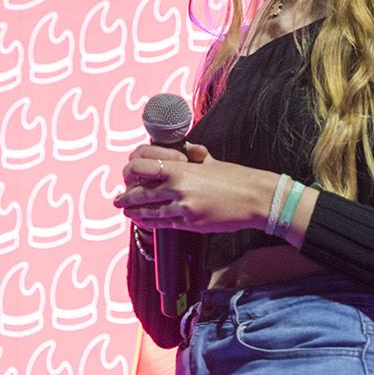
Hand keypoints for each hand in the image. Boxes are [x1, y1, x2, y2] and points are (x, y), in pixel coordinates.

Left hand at [113, 143, 275, 233]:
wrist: (256, 198)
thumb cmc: (235, 178)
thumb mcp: (210, 161)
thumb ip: (193, 156)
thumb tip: (185, 150)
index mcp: (181, 169)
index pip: (143, 167)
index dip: (131, 171)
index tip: (127, 175)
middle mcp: (179, 189)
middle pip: (140, 193)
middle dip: (126, 198)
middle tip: (117, 200)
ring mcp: (184, 209)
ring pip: (150, 212)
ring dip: (135, 212)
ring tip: (126, 212)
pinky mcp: (191, 224)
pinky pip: (165, 224)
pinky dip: (151, 223)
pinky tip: (144, 221)